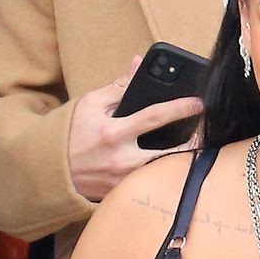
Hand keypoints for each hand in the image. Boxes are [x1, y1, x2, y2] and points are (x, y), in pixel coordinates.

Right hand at [67, 58, 202, 202]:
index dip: (180, 109)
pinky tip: (176, 167)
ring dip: (181, 161)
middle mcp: (121, 160)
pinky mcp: (122, 194)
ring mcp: (123, 181)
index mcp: (113, 133)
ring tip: (197, 149)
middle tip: (207, 132)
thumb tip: (138, 64)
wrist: (52, 171)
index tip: (198, 103)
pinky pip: (149, 184)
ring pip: (162, 172)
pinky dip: (163, 174)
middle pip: (168, 153)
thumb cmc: (70, 134)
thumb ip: (118, 86)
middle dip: (192, 142)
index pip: (154, 117)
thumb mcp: (90, 104)